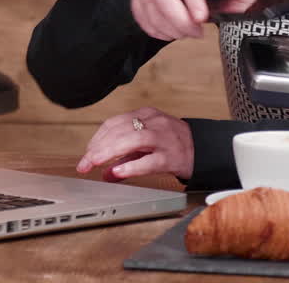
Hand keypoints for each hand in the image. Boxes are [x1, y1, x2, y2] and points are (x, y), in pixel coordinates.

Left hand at [76, 107, 194, 180]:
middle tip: (84, 163)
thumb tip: (104, 173)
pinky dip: (131, 166)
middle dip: (98, 148)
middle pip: (119, 130)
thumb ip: (125, 158)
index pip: (113, 123)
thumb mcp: (146, 146)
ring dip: (109, 152)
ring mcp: (163, 138)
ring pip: (132, 140)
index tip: (86, 155)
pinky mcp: (172, 156)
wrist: (203, 150)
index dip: (96, 139)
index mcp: (145, 115)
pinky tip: (118, 172)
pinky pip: (149, 161)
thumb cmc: (172, 145)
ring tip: (95, 164)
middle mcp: (153, 123)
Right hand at [133, 0, 255, 40]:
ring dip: (174, 31)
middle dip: (182, 23)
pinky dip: (162, 33)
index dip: (193, 0)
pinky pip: (147, 25)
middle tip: (196, 31)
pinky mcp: (135, 3)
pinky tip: (173, 28)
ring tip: (187, 30)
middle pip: (163, 1)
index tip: (201, 17)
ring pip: (154, 17)